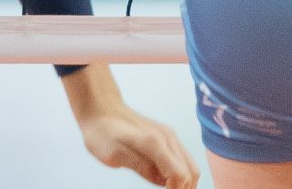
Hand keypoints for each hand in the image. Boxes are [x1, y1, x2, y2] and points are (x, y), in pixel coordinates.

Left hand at [79, 105, 200, 187]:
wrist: (100, 109)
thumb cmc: (102, 132)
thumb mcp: (114, 155)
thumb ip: (141, 168)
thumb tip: (164, 182)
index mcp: (154, 142)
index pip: (179, 175)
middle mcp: (167, 137)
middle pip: (190, 173)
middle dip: (182, 188)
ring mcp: (169, 135)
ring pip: (191, 166)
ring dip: (184, 182)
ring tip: (166, 188)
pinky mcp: (167, 136)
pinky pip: (183, 159)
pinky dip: (181, 173)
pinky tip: (165, 179)